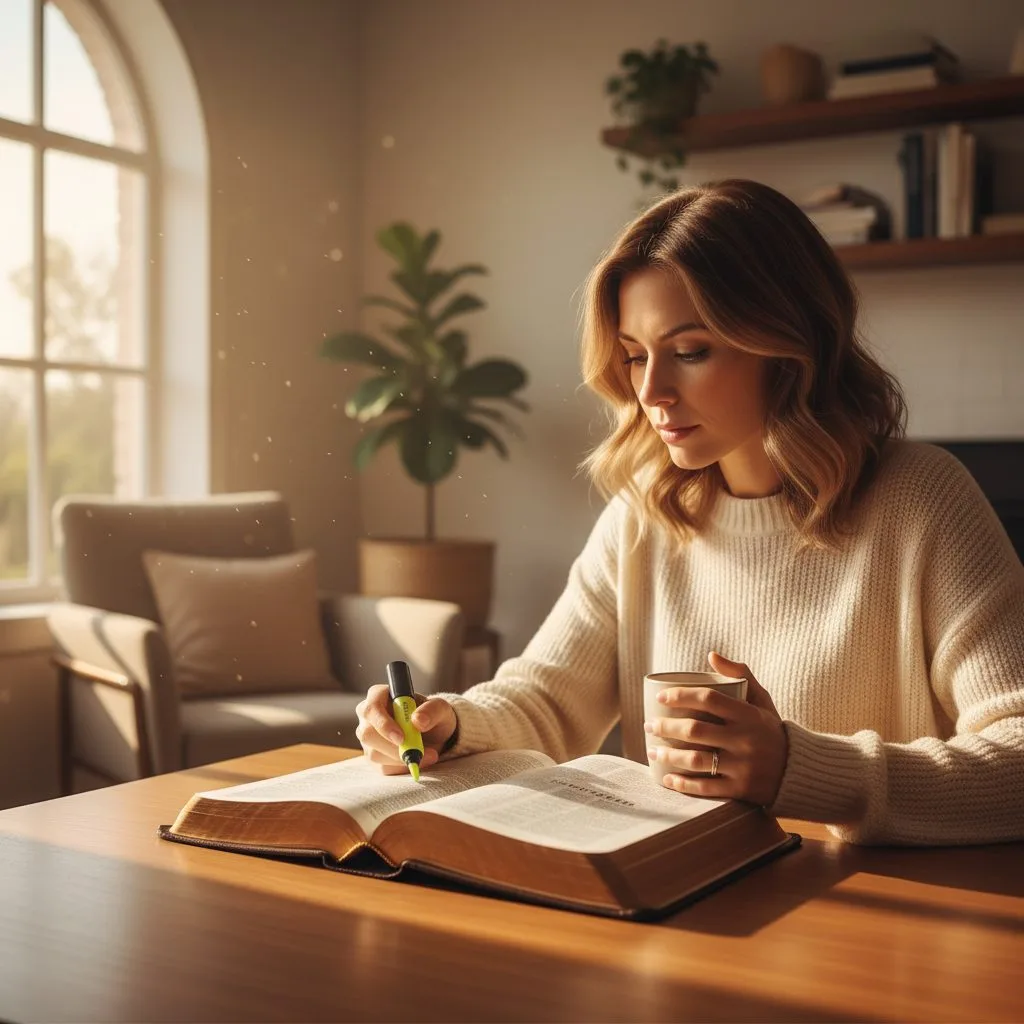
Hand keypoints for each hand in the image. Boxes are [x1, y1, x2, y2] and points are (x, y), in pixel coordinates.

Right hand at [355, 684, 457, 775]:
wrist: (434, 734)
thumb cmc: (432, 715)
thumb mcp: (440, 708)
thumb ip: (431, 710)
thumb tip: (418, 720)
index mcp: (379, 696)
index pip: (371, 708)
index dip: (383, 724)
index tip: (401, 738)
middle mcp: (368, 716)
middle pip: (367, 734)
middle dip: (393, 747)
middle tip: (418, 753)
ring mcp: (368, 737)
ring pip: (374, 754)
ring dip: (402, 759)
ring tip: (428, 754)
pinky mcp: (373, 756)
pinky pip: (382, 767)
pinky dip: (402, 767)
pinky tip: (417, 760)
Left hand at [645, 651, 787, 805]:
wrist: (797, 771)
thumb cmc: (770, 730)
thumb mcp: (762, 700)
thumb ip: (741, 675)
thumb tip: (711, 655)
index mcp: (749, 715)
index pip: (709, 699)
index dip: (681, 695)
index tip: (661, 697)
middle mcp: (745, 740)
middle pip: (695, 730)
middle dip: (665, 727)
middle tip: (649, 725)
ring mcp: (743, 767)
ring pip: (696, 760)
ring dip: (669, 755)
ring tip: (652, 750)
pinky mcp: (741, 790)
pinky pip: (706, 787)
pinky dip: (683, 783)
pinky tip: (667, 777)